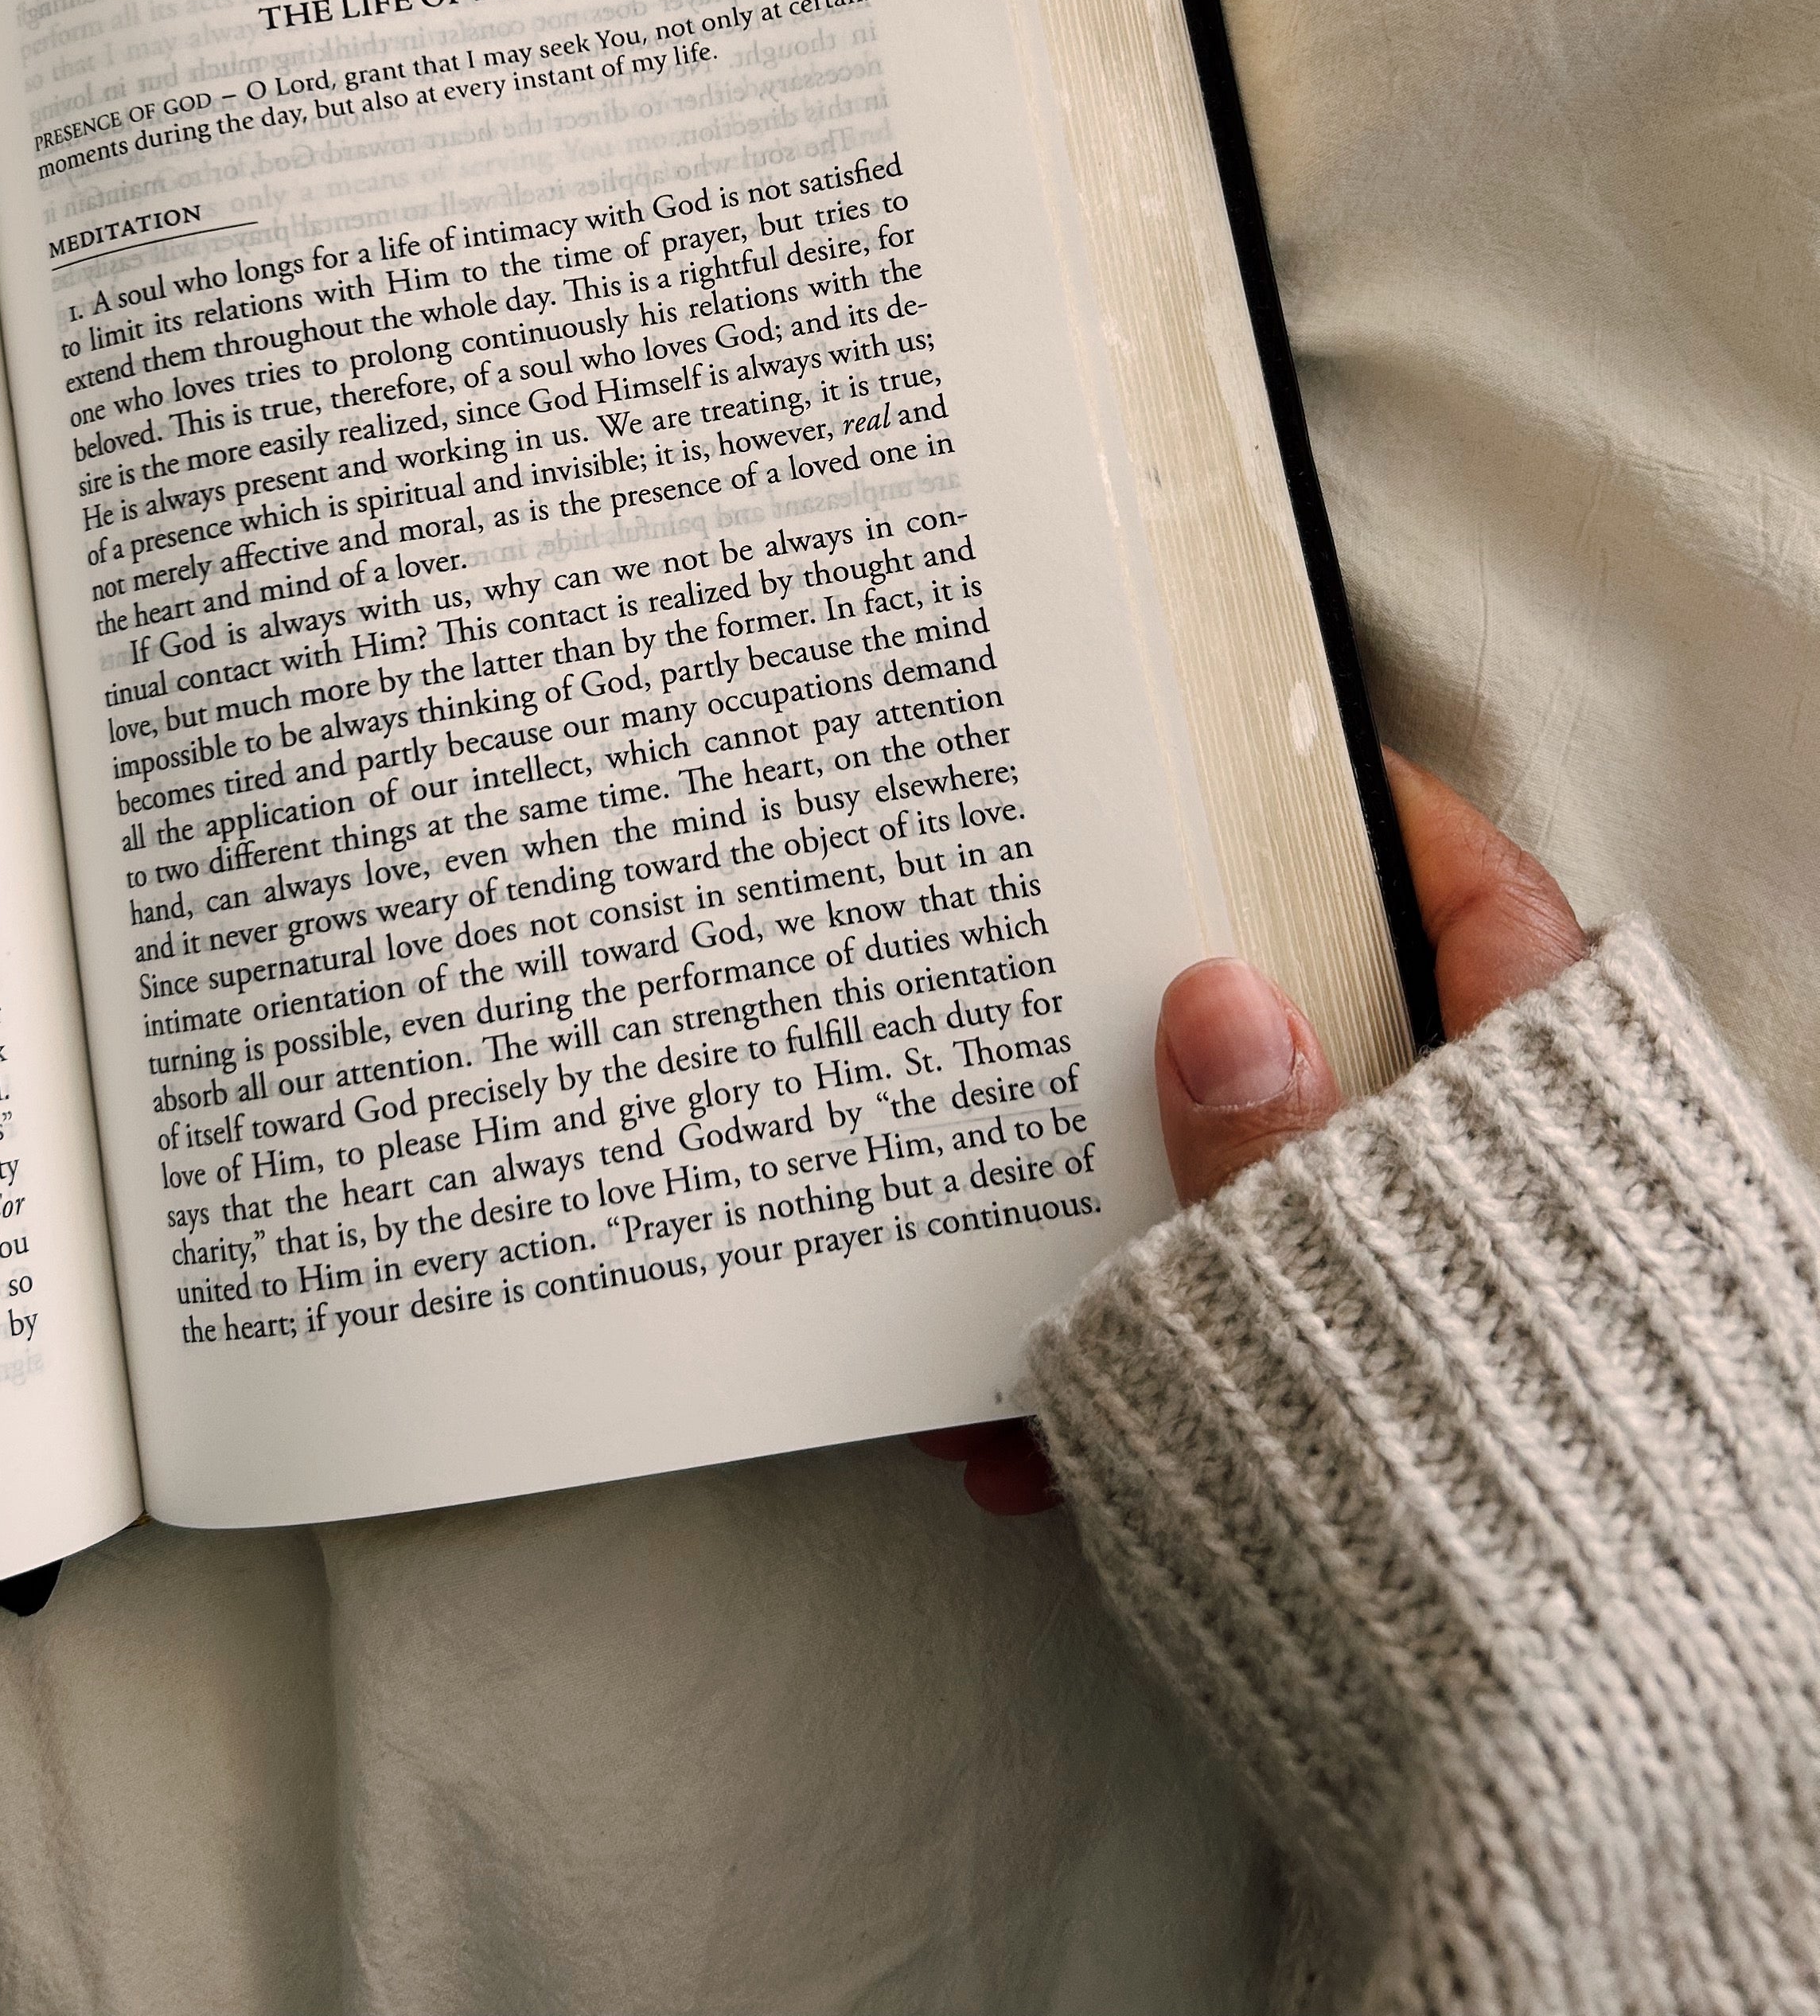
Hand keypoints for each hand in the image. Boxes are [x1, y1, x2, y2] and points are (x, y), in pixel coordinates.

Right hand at [913, 750, 1590, 1515]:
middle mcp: (1507, 1195)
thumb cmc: (1497, 1489)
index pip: (1478, 896)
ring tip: (957, 1301)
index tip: (1256, 756)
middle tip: (1035, 1015)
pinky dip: (1121, 1398)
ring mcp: (1442, 1311)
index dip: (1371, 811)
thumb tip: (1213, 1002)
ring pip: (1247, 1222)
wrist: (1575, 1777)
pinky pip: (1232, 1362)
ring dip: (1099, 1257)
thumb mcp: (1353, 1278)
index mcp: (1544, 1108)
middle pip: (1331, 1051)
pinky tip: (1003, 1453)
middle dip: (1160, 1064)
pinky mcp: (1385, 1423)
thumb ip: (1273, 1141)